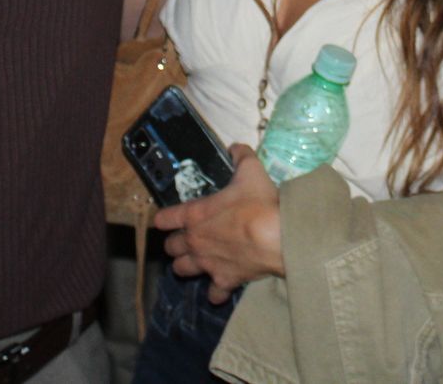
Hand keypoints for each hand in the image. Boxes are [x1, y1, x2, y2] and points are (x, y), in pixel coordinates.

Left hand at [155, 144, 282, 301]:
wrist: (278, 236)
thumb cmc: (259, 202)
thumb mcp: (251, 170)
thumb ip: (240, 156)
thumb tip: (235, 148)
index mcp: (195, 214)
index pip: (165, 218)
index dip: (164, 218)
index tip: (165, 220)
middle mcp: (195, 241)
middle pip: (171, 248)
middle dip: (176, 243)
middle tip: (188, 238)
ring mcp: (207, 263)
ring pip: (182, 270)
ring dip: (187, 266)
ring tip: (198, 261)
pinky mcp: (224, 280)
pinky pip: (213, 293)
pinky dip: (216, 291)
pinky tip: (221, 286)